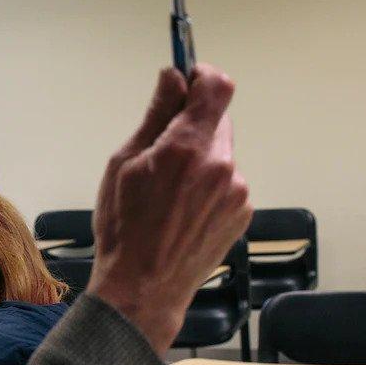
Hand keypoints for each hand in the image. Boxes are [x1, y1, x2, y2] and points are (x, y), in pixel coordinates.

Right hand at [88, 64, 252, 353]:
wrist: (144, 288)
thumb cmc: (125, 231)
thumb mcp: (124, 164)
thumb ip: (155, 116)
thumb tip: (171, 78)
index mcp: (187, 148)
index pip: (216, 87)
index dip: (203, 76)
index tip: (189, 78)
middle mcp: (220, 166)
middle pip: (217, 120)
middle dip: (193, 124)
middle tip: (164, 147)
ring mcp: (236, 191)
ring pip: (221, 153)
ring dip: (201, 158)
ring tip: (169, 191)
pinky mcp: (241, 212)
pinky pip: (227, 181)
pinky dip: (209, 185)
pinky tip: (182, 209)